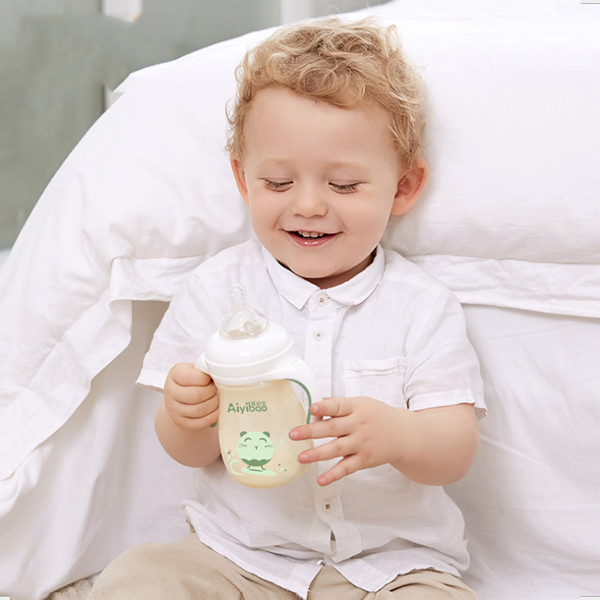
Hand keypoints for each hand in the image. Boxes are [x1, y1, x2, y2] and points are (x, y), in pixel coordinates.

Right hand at [163, 362, 218, 430]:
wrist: (183, 398)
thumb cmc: (196, 380)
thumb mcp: (197, 369)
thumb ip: (205, 369)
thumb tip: (219, 371)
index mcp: (175, 374)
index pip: (188, 376)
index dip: (204, 378)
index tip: (209, 378)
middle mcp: (170, 392)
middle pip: (196, 395)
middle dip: (211, 391)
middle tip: (215, 388)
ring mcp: (174, 409)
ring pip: (199, 410)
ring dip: (214, 403)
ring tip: (216, 397)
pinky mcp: (181, 422)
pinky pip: (201, 422)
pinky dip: (213, 416)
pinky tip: (216, 409)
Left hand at [289, 396, 405, 486]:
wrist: (404, 434)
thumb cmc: (377, 416)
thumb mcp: (360, 404)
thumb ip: (338, 406)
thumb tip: (315, 407)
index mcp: (356, 408)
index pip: (338, 406)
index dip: (325, 407)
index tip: (312, 407)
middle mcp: (358, 425)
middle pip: (332, 428)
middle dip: (311, 431)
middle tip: (294, 434)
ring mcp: (361, 443)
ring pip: (337, 449)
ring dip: (317, 454)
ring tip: (301, 457)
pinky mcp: (364, 460)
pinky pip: (347, 468)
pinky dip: (334, 474)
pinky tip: (321, 479)